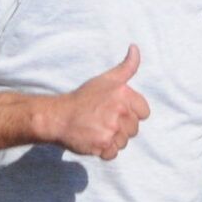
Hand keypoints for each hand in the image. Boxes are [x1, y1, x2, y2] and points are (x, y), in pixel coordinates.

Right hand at [44, 45, 150, 159]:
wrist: (58, 117)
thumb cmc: (83, 98)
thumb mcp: (106, 79)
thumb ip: (127, 66)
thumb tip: (135, 47)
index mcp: (124, 95)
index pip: (144, 113)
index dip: (130, 114)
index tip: (115, 113)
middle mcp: (120, 112)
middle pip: (133, 130)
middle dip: (120, 128)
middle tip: (102, 122)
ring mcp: (111, 130)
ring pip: (123, 142)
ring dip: (112, 140)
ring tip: (96, 131)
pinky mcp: (103, 145)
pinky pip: (113, 154)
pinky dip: (104, 151)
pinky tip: (93, 141)